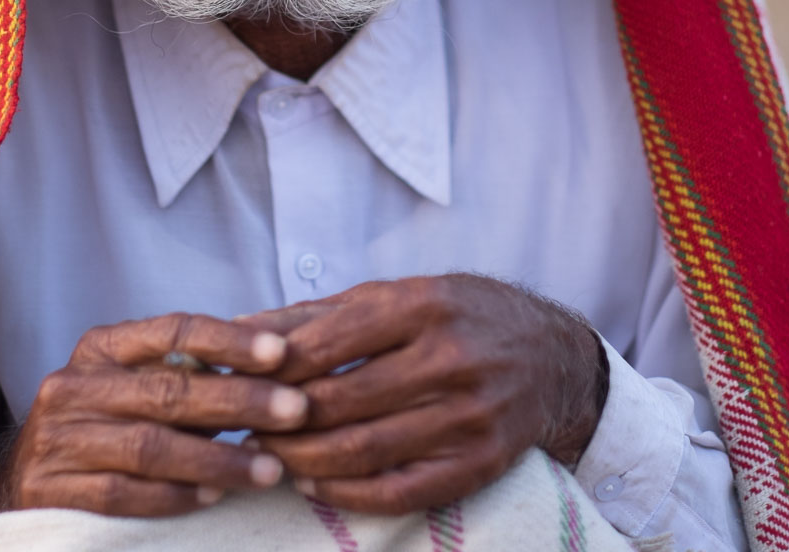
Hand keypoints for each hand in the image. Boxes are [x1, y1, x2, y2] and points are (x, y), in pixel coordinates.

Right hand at [0, 313, 310, 516]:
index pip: (171, 331)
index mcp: (101, 348)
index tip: (281, 353)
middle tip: (296, 410)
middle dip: (239, 400)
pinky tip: (215, 497)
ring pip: (150, 446)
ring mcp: (59, 439)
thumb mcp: (134, 386)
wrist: (23, 482)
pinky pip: (123, 493)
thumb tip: (274, 360)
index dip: (228, 340)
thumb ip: (190, 373)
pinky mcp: (51, 489)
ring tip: (270, 467)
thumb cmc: (103, 427)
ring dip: (218, 458)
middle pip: (168, 390)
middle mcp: (74, 386)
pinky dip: (174, 496)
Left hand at [244, 275, 607, 514]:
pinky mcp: (481, 462)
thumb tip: (240, 329)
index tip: (235, 378)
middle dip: (279, 418)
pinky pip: (399, 491)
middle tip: (241, 424)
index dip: (272, 367)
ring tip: (266, 455)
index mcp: (426, 304)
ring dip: (301, 458)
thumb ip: (319, 315)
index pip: (328, 342)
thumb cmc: (460, 317)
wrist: (553, 357)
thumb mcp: (397, 295)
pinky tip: (312, 483)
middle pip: (340, 400)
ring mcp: (471, 415)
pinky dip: (345, 494)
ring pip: (363, 450)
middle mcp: (452, 358)